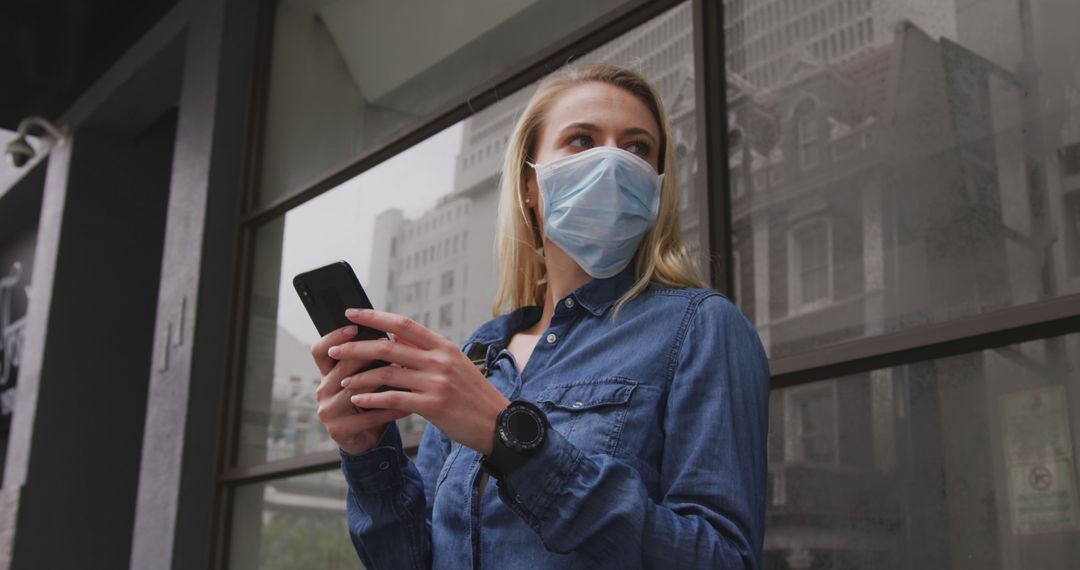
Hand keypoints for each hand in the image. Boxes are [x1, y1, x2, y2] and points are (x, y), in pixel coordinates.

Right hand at [311, 325, 410, 454]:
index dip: (334, 337)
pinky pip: (368, 417)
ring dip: (382, 381)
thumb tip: (395, 333)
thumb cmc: (370, 402)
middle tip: (391, 347)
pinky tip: (408, 405)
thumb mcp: (368, 378)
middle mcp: (323, 390)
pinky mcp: (339, 430)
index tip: (354, 327)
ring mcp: (328, 411)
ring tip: (404, 373)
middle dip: (367, 356)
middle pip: (342, 367)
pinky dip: (390, 410)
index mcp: (328, 374)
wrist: (366, 438)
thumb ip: (372, 359)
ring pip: (355, 391)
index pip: (320, 350)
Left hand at [333, 309, 510, 453]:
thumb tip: (397, 343)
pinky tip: (358, 400)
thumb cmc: (474, 396)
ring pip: (387, 372)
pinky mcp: (433, 406)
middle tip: (335, 348)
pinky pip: (393, 399)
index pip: (404, 324)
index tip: (351, 313)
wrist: (499, 423)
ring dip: (360, 376)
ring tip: (343, 380)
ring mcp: (437, 382)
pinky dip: (372, 399)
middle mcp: (439, 360)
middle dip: (356, 346)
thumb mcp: (455, 366)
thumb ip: (427, 354)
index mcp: (443, 346)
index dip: (375, 317)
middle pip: (389, 345)